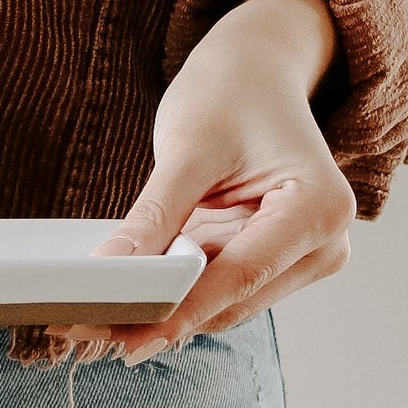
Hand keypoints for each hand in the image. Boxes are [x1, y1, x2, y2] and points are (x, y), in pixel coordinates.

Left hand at [47, 0, 357, 362]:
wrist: (256, 71)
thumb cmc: (231, 94)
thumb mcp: (188, 149)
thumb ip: (155, 215)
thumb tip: (113, 271)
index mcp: (319, 208)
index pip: (240, 275)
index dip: (180, 310)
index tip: (127, 336)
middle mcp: (324, 244)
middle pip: (232, 300)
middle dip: (160, 315)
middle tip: (84, 327)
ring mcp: (302, 256)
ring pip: (221, 303)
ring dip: (161, 309)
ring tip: (90, 318)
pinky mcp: (273, 259)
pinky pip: (217, 286)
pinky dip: (173, 291)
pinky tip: (124, 297)